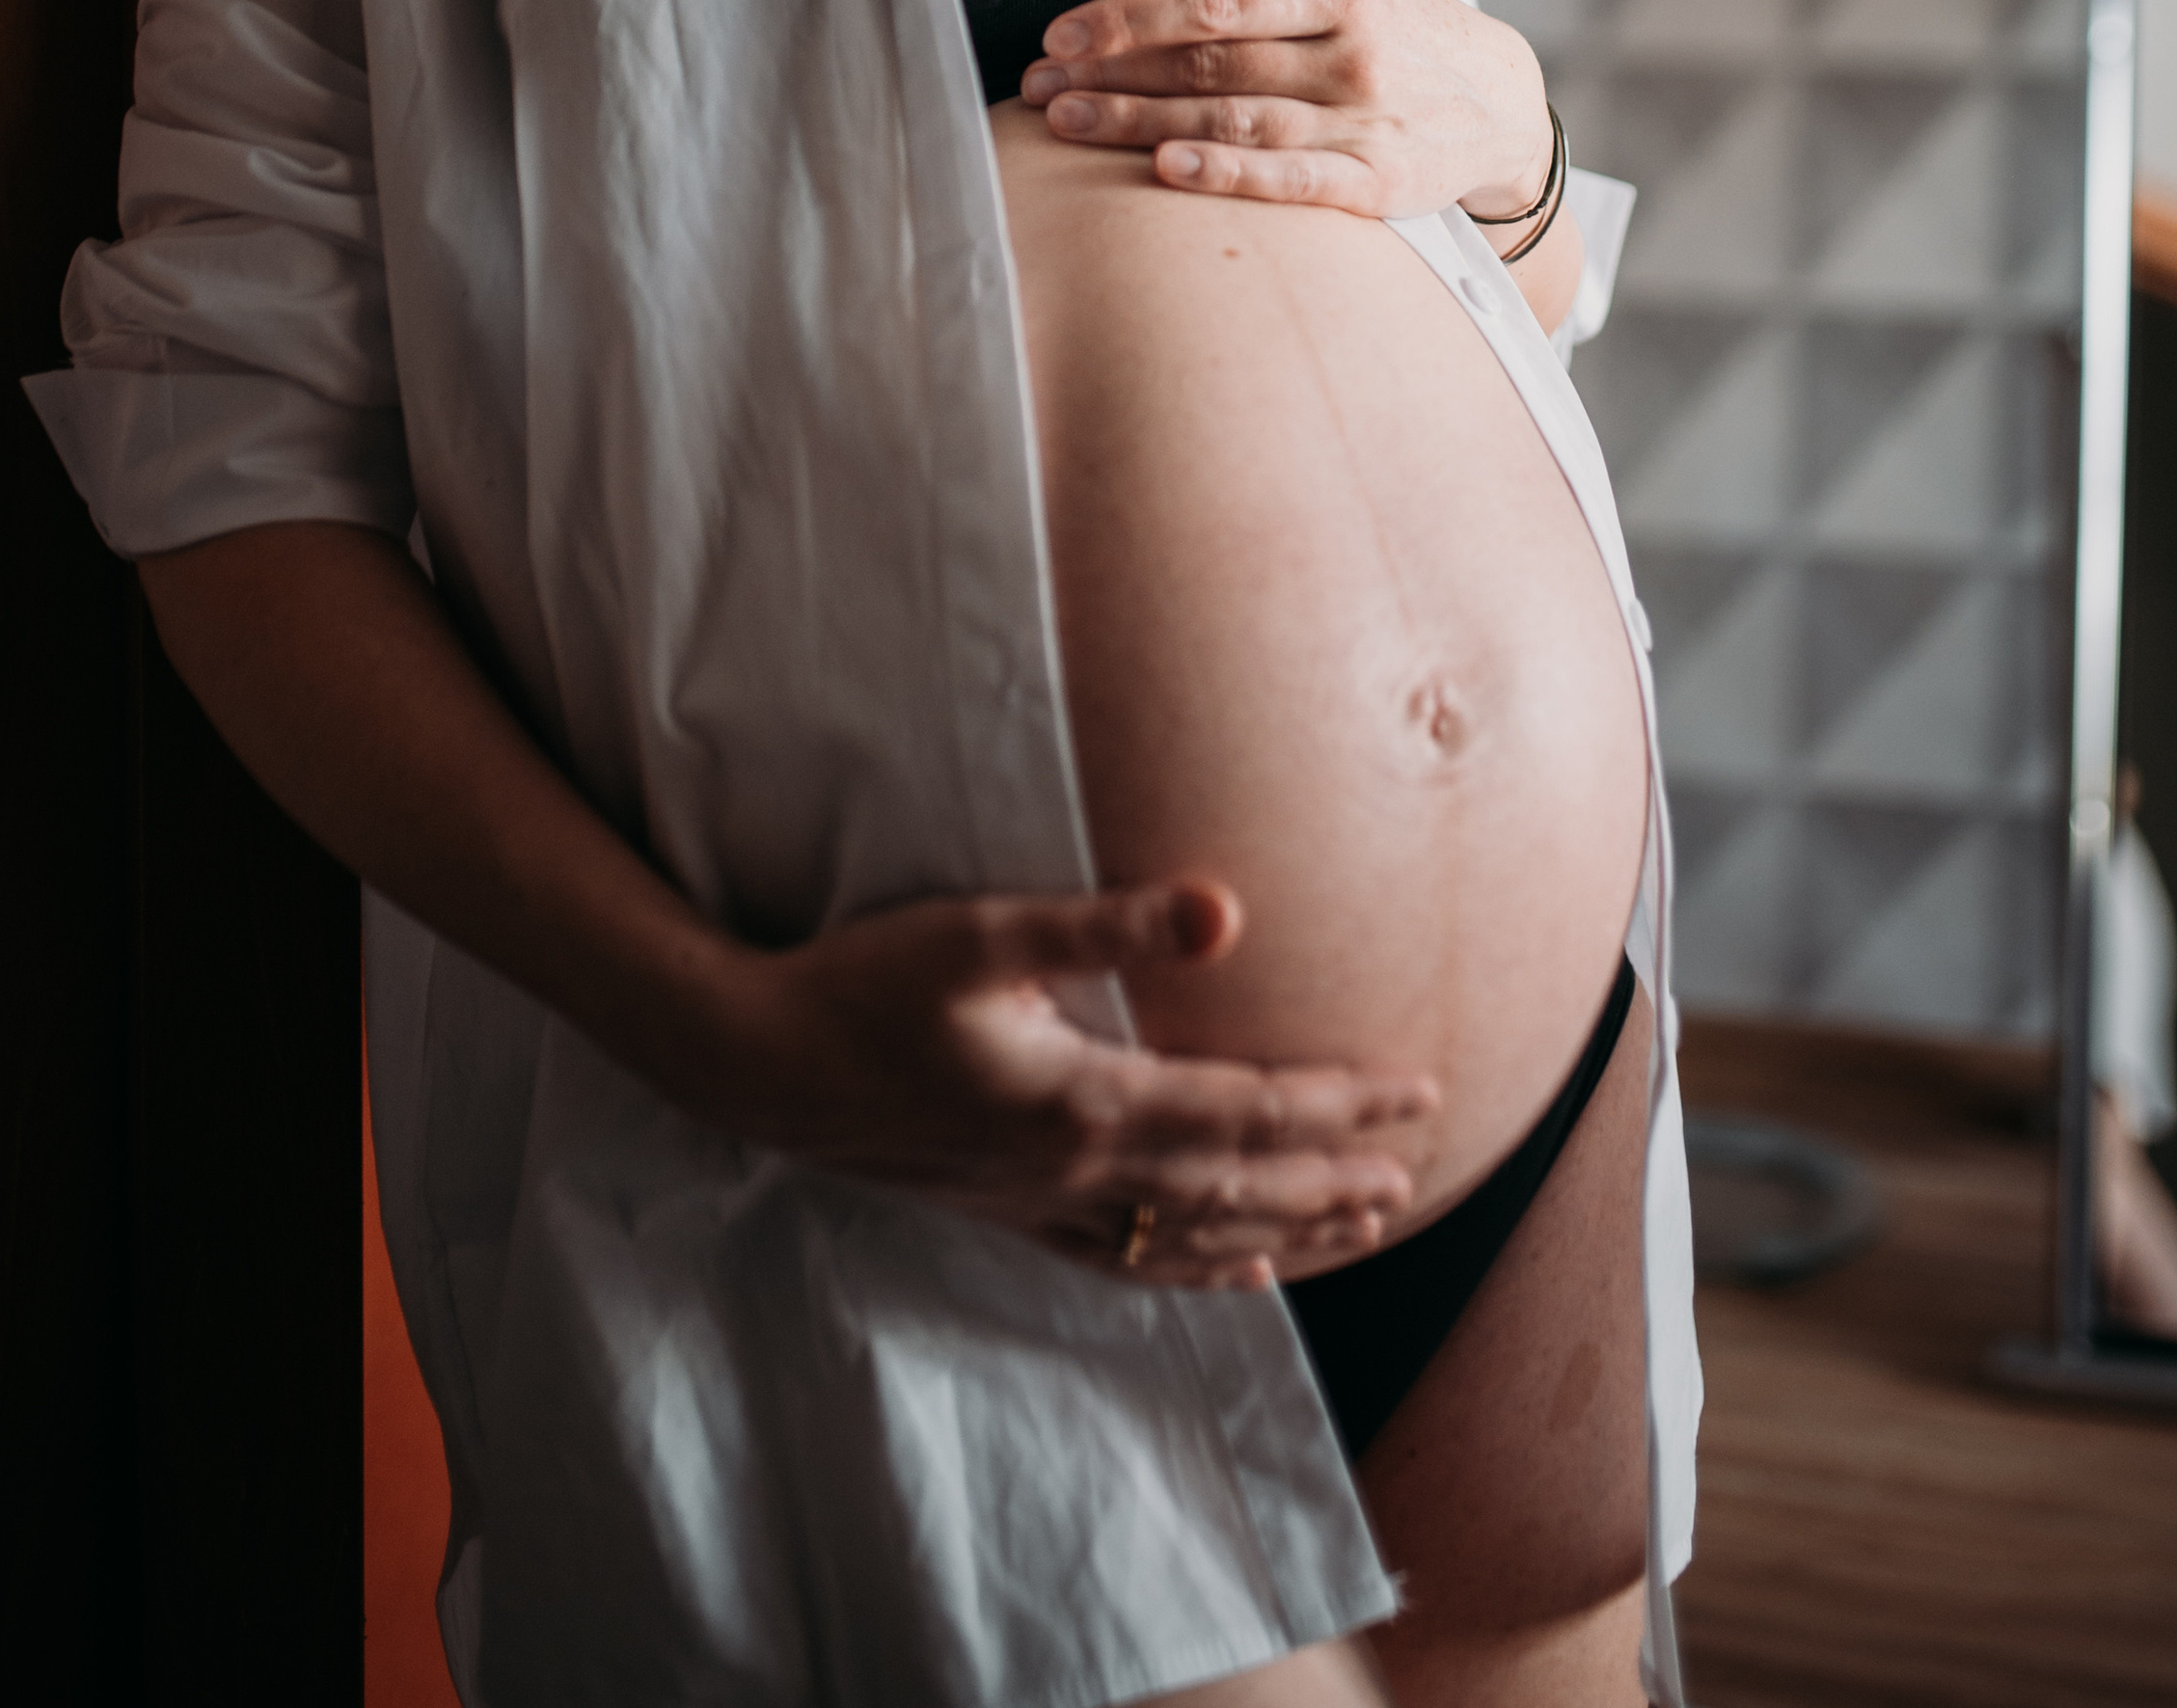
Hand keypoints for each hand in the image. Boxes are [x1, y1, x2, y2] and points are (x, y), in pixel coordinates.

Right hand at [706, 874, 1438, 1291]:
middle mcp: (1075, 1169)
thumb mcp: (981, 932)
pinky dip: (1198, 1267)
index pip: (1247, 1109)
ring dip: (1288, 1230)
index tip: (1416, 1090)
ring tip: (1364, 1224)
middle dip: (1334, 1176)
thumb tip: (1225, 907)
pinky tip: (1242, 1268)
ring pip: (1194, 1236)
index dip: (1339, 1102)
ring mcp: (1041, 1202)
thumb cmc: (866, 981)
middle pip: (1239, 1185)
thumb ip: (1105, 924)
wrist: (758, 1064)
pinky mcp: (1008, 1210)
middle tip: (1418, 1171)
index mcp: (1085, 1100)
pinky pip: (1126, 1260)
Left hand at [1018, 0, 1553, 223]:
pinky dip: (1228, 174)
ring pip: (1237, 119)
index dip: (1129, 17)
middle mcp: (1354, 51)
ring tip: (1067, 124)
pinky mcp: (1380, 184)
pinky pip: (1293, 180)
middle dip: (1115, 73)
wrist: (1502, 104)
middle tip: (1036, 85)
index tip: (1059, 33)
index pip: (1215, 0)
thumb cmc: (1401, 22)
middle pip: (1213, 63)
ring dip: (1142, 123)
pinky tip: (1166, 170)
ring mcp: (1368, 120)